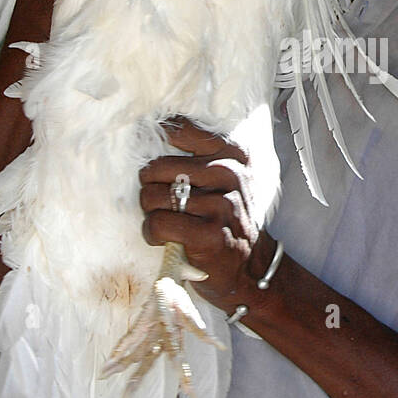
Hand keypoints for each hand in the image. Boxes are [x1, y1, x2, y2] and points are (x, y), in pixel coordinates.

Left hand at [138, 118, 277, 311]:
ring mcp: (222, 204)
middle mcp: (230, 174)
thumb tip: (146, 135)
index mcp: (232, 153)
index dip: (154, 145)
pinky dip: (153, 234)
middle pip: (156, 168)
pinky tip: (164, 238)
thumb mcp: (225, 178)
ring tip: (167, 220)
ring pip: (153, 197)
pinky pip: (157, 223)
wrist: (251, 267)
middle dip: (150, 188)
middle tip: (163, 203)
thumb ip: (197, 154)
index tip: (156, 164)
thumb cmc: (227, 218)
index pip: (178, 130)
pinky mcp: (209, 234)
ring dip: (151, 213)